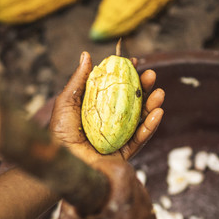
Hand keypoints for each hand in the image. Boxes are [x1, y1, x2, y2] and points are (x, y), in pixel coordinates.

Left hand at [49, 51, 164, 164]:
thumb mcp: (66, 103)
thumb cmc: (59, 134)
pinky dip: (150, 126)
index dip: (126, 76)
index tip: (134, 62)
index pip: (115, 90)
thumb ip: (79, 80)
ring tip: (159, 92)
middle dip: (143, 89)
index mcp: (96, 110)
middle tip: (151, 75)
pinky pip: (140, 139)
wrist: (63, 164)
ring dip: (151, 105)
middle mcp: (109, 123)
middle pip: (131, 103)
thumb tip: (87, 55)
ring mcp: (118, 139)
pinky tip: (158, 113)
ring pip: (140, 120)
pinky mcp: (124, 154)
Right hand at [58, 157, 153, 218]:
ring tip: (102, 196)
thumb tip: (74, 173)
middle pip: (130, 173)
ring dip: (119, 183)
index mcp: (122, 210)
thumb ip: (72, 195)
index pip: (120, 168)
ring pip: (136, 182)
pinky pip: (139, 195)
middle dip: (111, 172)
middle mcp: (141, 209)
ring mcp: (149, 214)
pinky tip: (112, 208)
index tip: (91, 171)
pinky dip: (126, 195)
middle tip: (94, 181)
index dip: (104, 164)